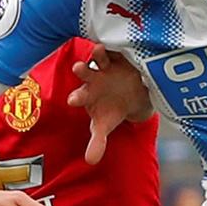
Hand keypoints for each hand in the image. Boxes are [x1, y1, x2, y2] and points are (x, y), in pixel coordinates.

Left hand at [69, 47, 155, 165]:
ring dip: (98, 55)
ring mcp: (106, 66)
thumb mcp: (105, 125)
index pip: (79, 96)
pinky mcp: (120, 57)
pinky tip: (120, 44)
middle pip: (85, 73)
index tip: (74, 99)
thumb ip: (98, 142)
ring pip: (99, 58)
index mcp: (87, 94)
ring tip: (99, 51)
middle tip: (79, 68)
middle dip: (82, 70)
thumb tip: (90, 161)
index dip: (77, 97)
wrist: (132, 96)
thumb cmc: (112, 109)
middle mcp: (93, 78)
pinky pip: (118, 50)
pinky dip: (119, 47)